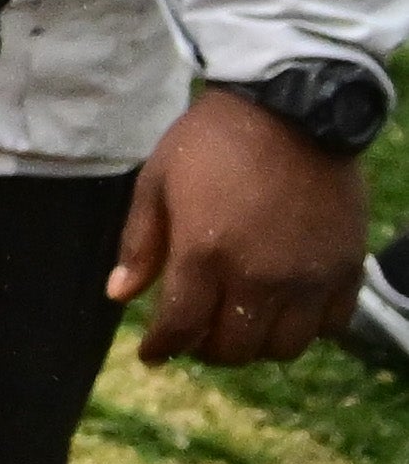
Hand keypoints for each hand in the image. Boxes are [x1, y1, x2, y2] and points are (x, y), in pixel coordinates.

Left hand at [111, 84, 371, 367]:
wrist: (291, 109)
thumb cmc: (212, 142)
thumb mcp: (157, 183)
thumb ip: (140, 244)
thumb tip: (118, 295)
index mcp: (205, 253)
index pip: (180, 328)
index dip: (162, 348)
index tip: (151, 355)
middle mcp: (260, 276)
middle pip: (233, 348)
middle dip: (205, 350)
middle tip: (194, 335)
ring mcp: (308, 276)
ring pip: (283, 348)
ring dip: (255, 346)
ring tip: (238, 324)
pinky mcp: (346, 267)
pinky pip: (331, 326)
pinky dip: (306, 330)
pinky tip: (285, 312)